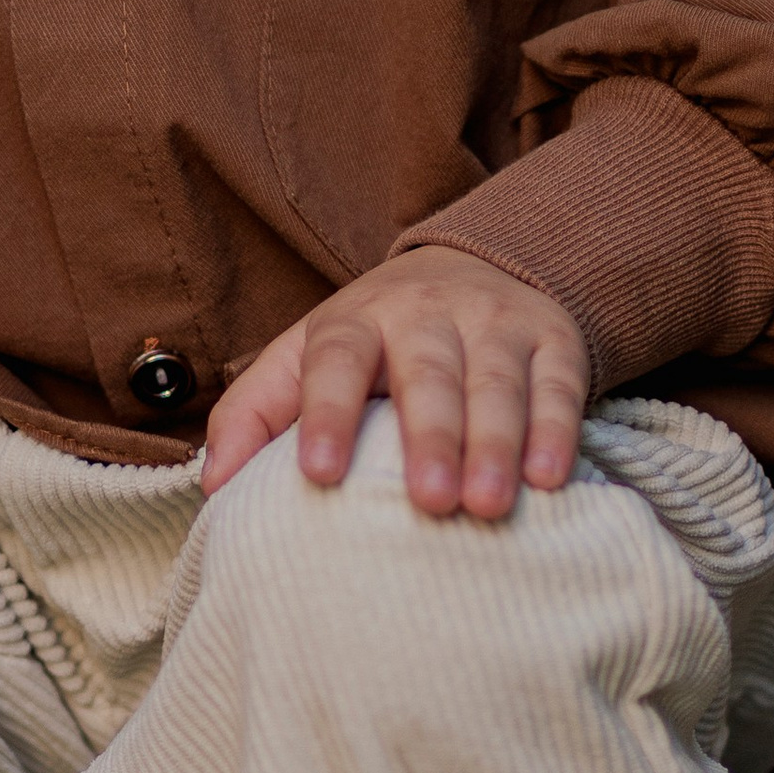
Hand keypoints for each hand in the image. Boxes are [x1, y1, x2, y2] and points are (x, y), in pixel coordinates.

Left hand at [202, 245, 588, 519]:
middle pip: (425, 373)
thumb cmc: (374, 341)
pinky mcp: (554, 338)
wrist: (476, 266)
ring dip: (494, 443)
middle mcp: (425, 313)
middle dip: (428, 438)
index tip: (318, 473)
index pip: (335, 359)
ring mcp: (494, 322)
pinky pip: (558, 385)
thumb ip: (254, 413)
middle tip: (428, 504)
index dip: (327, 413)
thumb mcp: (304, 356)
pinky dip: (556, 431)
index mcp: (353, 319)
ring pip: (494, 382)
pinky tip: (549, 479)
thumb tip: (214, 485)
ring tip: (487, 506)